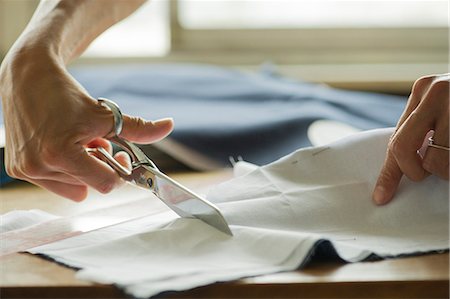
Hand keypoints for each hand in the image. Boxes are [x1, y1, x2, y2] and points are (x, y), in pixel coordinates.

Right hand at [0, 49, 172, 200]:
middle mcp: (39, 166)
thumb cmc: (67, 96)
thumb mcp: (106, 114)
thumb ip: (139, 128)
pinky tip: (63, 147)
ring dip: (83, 168)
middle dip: (100, 166)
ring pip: (73, 187)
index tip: (120, 154)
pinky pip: (55, 183)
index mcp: (60, 154)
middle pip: (90, 185)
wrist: (28, 79)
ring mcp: (26, 170)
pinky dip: (65, 169)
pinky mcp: (17, 170)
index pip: (105, 184)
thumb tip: (169, 126)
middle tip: (98, 143)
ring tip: (78, 142)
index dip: (118, 171)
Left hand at [373, 74, 448, 204]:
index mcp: (423, 90)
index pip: (396, 140)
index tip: (381, 197)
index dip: (389, 172)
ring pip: (438, 162)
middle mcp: (438, 91)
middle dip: (415, 171)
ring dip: (448, 171)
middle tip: (429, 173)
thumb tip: (401, 171)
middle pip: (404, 148)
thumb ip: (421, 130)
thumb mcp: (442, 109)